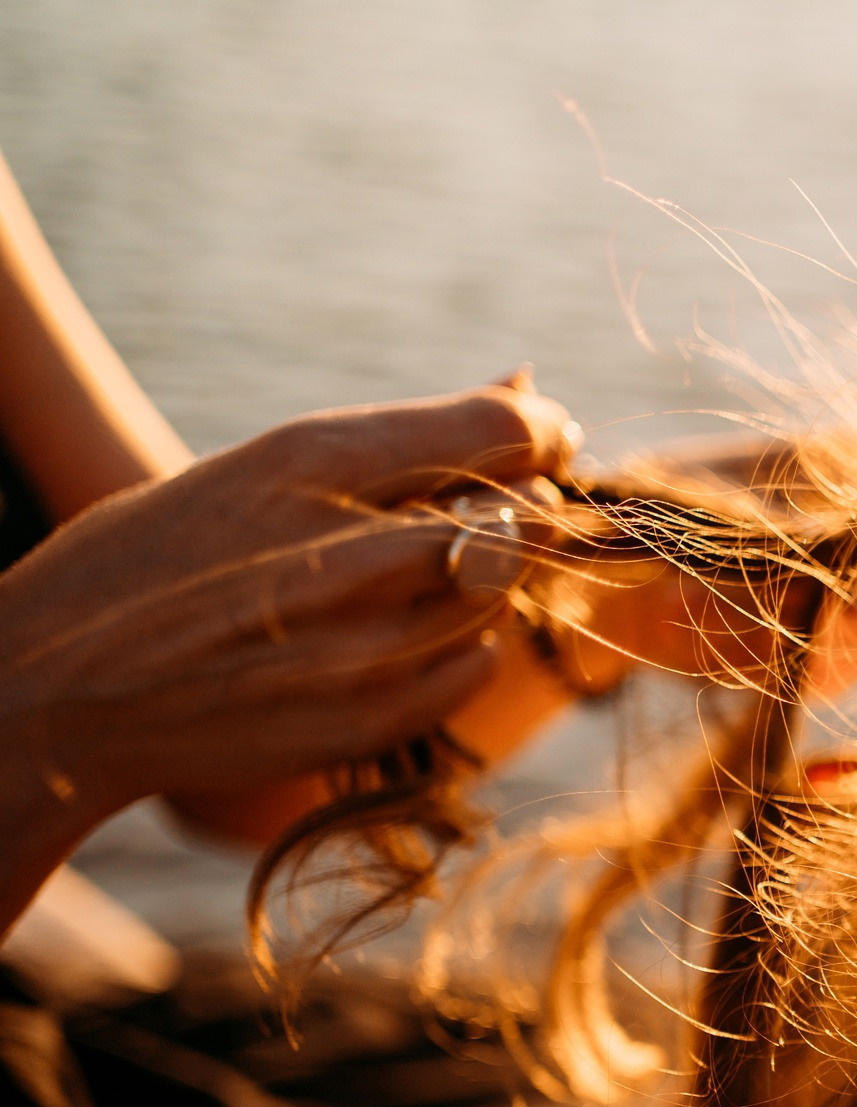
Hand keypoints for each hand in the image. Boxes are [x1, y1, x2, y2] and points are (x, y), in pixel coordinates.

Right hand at [0, 373, 578, 925]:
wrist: (56, 691)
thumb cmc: (157, 561)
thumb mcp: (259, 469)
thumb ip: (404, 438)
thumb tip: (526, 382)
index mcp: (309, 460)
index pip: (502, 432)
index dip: (545, 434)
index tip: (544, 440)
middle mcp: (349, 547)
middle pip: (523, 517)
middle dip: (521, 511)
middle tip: (479, 516)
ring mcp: (364, 642)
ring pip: (503, 596)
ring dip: (486, 584)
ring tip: (409, 583)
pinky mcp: (370, 719)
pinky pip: (475, 670)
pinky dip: (458, 652)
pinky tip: (390, 641)